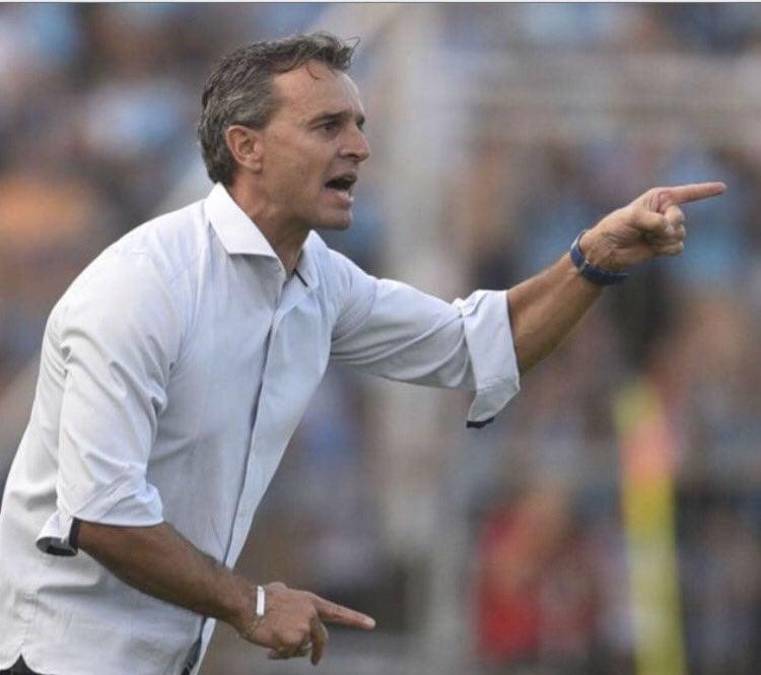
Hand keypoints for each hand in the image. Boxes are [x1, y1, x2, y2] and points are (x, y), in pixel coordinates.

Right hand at [235, 581, 374, 664]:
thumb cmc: (261, 597)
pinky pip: (290, 655)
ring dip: (290, 650)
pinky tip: (270, 650)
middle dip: (317, 651)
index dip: (355, 619)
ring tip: (274, 644)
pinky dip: (280, 655)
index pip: (338, 611)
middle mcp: (311, 614)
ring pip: (302, 649)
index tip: (371, 624)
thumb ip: (291, 597)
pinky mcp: (294, 640)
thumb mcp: (282, 590)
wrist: (248, 604)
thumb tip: (285, 591)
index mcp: (311, 601)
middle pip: (321, 638)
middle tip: (315, 660)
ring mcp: (304, 627)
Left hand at [580, 182, 726, 270]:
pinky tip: (652, 248)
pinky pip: (677, 247)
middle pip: (680, 218)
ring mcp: (667, 229)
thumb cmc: (616, 227)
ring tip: (647, 238)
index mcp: (660, 198)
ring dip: (662, 239)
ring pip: (680, 234)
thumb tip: (667, 228)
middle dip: (666, 225)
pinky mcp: (665, 245)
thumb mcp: (632, 217)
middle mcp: (666, 211)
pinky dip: (665, 249)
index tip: (722, 188)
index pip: (687, 193)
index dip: (705, 190)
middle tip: (649, 230)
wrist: (609, 249)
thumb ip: (652, 220)